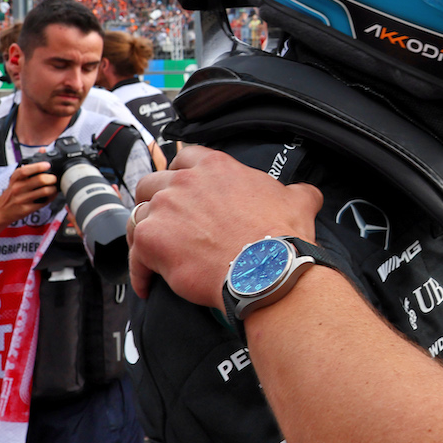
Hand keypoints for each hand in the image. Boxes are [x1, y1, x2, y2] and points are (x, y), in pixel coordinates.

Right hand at [0, 161, 55, 226]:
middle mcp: (17, 187)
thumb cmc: (13, 192)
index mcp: (16, 178)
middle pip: (40, 180)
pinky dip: (51, 198)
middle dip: (52, 178)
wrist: (1, 210)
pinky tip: (51, 195)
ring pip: (44, 191)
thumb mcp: (17, 178)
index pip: (25, 170)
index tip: (48, 165)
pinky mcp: (26, 209)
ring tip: (54, 187)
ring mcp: (22, 199)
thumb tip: (43, 150)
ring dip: (53, 189)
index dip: (38, 166)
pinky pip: (43, 202)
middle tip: (54, 179)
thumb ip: (31, 165)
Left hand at [126, 145, 322, 305]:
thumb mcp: (299, 202)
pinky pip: (135, 258)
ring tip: (153, 254)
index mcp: (216, 168)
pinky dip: (140, 273)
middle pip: (150, 183)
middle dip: (153, 200)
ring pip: (137, 217)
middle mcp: (185, 183)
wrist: (267, 270)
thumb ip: (297, 190)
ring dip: (143, 234)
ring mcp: (165, 210)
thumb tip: (307, 193)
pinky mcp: (152, 242)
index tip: (182, 188)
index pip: (185, 157)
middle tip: (165, 221)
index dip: (181, 173)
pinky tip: (148, 286)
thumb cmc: (281, 236)